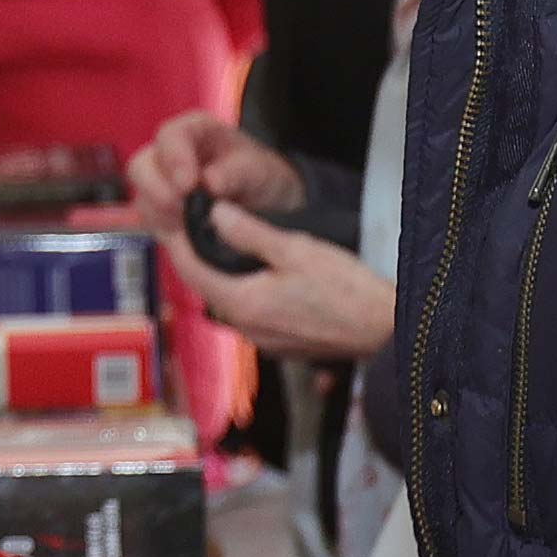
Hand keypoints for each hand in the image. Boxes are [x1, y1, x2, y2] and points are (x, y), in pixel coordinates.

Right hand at [128, 113, 307, 235]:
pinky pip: (152, 226)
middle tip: (183, 209)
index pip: (170, 136)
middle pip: (141, 166)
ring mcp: (161, 186)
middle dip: (157, 191)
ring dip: (163, 217)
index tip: (187, 185)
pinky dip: (170, 235)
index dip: (173, 158)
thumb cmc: (259, 175)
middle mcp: (170, 156)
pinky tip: (191, 240)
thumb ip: (236, 172)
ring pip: (142, 200)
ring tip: (194, 228)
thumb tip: (209, 182)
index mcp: (194, 131)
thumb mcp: (258, 169)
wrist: (266, 204)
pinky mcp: (161, 215)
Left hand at [170, 202, 395, 361]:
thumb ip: (250, 233)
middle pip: (205, 284)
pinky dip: (241, 287)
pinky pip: (248, 311)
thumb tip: (215, 214)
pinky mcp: (278, 343)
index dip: (176, 238)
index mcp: (241, 303)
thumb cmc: (347, 290)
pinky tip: (252, 269)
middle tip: (191, 220)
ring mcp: (261, 339)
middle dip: (195, 253)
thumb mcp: (297, 250)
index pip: (189, 268)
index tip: (171, 213)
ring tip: (217, 239)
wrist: (384, 332)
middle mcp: (244, 327)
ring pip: (226, 298)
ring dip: (219, 271)